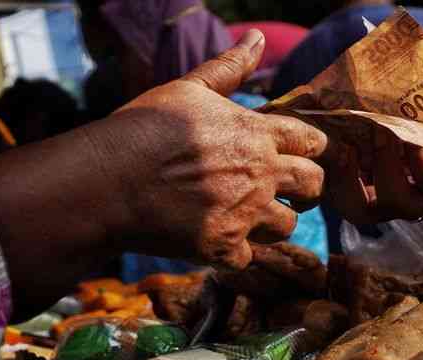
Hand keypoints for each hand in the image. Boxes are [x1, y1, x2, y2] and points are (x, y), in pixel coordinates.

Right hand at [96, 30, 329, 268]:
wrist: (108, 181)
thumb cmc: (143, 129)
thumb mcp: (186, 89)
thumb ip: (227, 68)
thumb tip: (257, 38)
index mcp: (256, 133)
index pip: (312, 141)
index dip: (309, 148)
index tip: (298, 154)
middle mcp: (260, 174)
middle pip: (313, 185)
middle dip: (307, 189)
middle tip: (288, 192)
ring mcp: (243, 214)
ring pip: (287, 227)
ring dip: (272, 223)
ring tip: (250, 218)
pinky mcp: (222, 247)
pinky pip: (247, 259)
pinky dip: (235, 253)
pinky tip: (217, 242)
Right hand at [329, 89, 422, 222]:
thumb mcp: (403, 102)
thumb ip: (369, 101)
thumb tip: (324, 90)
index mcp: (382, 181)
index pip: (339, 191)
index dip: (325, 173)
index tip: (320, 142)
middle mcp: (405, 198)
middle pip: (359, 213)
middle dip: (347, 184)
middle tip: (350, 149)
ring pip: (397, 206)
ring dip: (388, 169)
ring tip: (390, 133)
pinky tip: (419, 140)